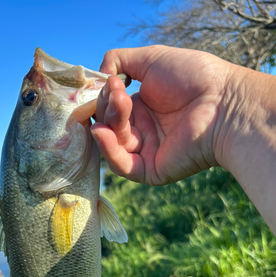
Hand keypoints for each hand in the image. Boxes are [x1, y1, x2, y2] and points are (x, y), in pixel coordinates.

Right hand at [91, 46, 233, 184]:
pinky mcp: (150, 170)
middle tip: (117, 92)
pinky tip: (102, 132)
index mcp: (143, 107)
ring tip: (120, 102)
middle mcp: (143, 130)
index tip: (109, 81)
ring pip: (113, 143)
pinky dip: (108, 150)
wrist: (222, 102)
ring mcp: (146, 151)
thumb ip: (120, 60)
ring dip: (109, 122)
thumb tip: (100, 75)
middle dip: (107, 107)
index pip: (110, 107)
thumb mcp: (151, 59)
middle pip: (109, 124)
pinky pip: (122, 166)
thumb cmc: (192, 78)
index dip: (104, 95)